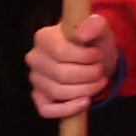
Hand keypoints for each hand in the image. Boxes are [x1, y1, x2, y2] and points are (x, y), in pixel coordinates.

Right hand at [24, 1, 119, 122]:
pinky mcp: (39, 97)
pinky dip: (68, 109)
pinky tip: (85, 101)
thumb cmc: (94, 43)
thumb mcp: (101, 29)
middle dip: (89, 75)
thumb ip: (94, 25)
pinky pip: (46, 110)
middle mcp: (34, 58)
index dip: (85, 57)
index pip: (61, 52)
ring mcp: (35, 79)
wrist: (96, 60)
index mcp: (43, 38)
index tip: (98, 54)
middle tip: (101, 70)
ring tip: (99, 81)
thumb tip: (81, 34)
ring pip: (57, 92)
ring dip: (86, 90)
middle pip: (61, 75)